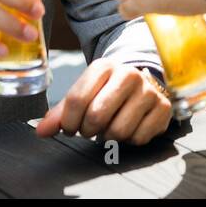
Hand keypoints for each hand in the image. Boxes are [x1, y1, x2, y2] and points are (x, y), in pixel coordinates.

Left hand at [35, 59, 171, 144]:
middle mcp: (128, 74)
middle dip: (88, 131)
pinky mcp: (163, 108)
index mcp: (104, 66)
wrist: (143, 83)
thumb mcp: (83, 94)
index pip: (77, 100)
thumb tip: (41, 131)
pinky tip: (129, 126)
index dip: (68, 122)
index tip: (70, 128)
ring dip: (108, 136)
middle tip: (90, 129)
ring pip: (118, 131)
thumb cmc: (107, 91)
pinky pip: (138, 138)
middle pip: (96, 116)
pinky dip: (129, 140)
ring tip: (109, 126)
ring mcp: (148, 91)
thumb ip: (60, 113)